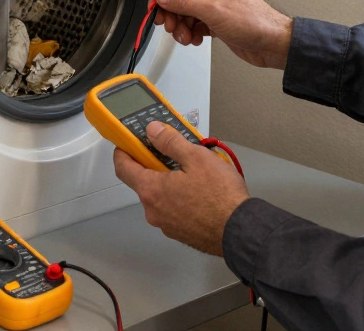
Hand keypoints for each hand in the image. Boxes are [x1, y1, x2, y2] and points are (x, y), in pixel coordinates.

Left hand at [113, 121, 249, 255]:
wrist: (240, 231)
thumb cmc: (221, 197)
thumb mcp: (196, 157)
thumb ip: (170, 142)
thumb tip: (153, 131)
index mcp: (152, 190)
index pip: (123, 168)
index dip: (123, 152)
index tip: (128, 142)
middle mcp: (153, 210)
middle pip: (144, 181)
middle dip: (155, 165)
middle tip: (174, 153)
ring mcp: (166, 224)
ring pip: (161, 196)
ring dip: (170, 182)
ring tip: (195, 172)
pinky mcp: (180, 232)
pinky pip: (173, 209)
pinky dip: (180, 198)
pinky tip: (200, 191)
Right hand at [151, 0, 293, 68]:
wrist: (272, 44)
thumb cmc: (255, 22)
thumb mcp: (214, 11)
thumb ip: (185, 3)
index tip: (155, 5)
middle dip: (172, 12)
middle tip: (168, 25)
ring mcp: (214, 5)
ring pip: (185, 12)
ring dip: (181, 26)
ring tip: (185, 36)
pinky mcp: (215, 21)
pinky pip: (193, 23)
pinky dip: (190, 32)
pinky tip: (195, 39)